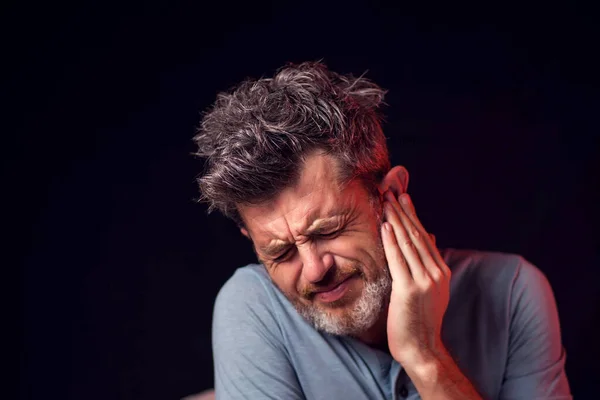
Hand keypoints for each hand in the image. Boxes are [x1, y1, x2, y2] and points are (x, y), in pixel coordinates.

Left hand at [381, 191, 450, 366]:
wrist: (422, 349)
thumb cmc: (419, 320)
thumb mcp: (429, 290)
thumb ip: (428, 264)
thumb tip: (429, 238)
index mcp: (440, 272)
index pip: (424, 237)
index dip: (413, 216)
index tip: (403, 198)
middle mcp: (435, 273)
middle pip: (417, 236)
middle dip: (403, 212)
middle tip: (392, 191)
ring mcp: (424, 281)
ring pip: (408, 244)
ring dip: (396, 221)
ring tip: (386, 202)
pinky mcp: (409, 290)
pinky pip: (398, 260)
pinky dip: (391, 242)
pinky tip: (386, 227)